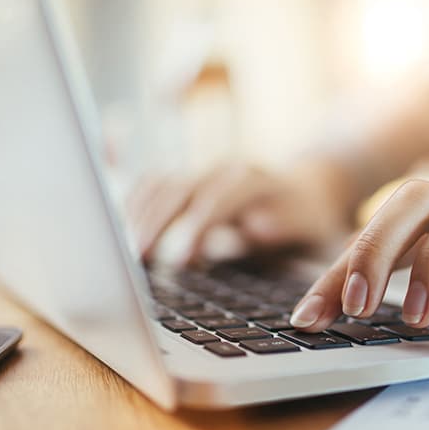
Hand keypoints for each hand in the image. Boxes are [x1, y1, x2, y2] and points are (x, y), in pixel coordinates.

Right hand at [127, 162, 349, 264]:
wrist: (310, 191)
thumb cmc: (309, 220)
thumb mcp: (309, 227)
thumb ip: (284, 226)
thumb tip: (255, 227)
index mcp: (254, 180)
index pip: (217, 198)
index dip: (196, 227)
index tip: (181, 259)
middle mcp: (224, 170)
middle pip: (179, 188)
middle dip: (156, 222)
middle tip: (136, 258)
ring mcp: (203, 174)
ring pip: (160, 184)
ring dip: (139, 216)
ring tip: (125, 254)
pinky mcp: (189, 183)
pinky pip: (152, 186)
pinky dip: (133, 206)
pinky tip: (118, 231)